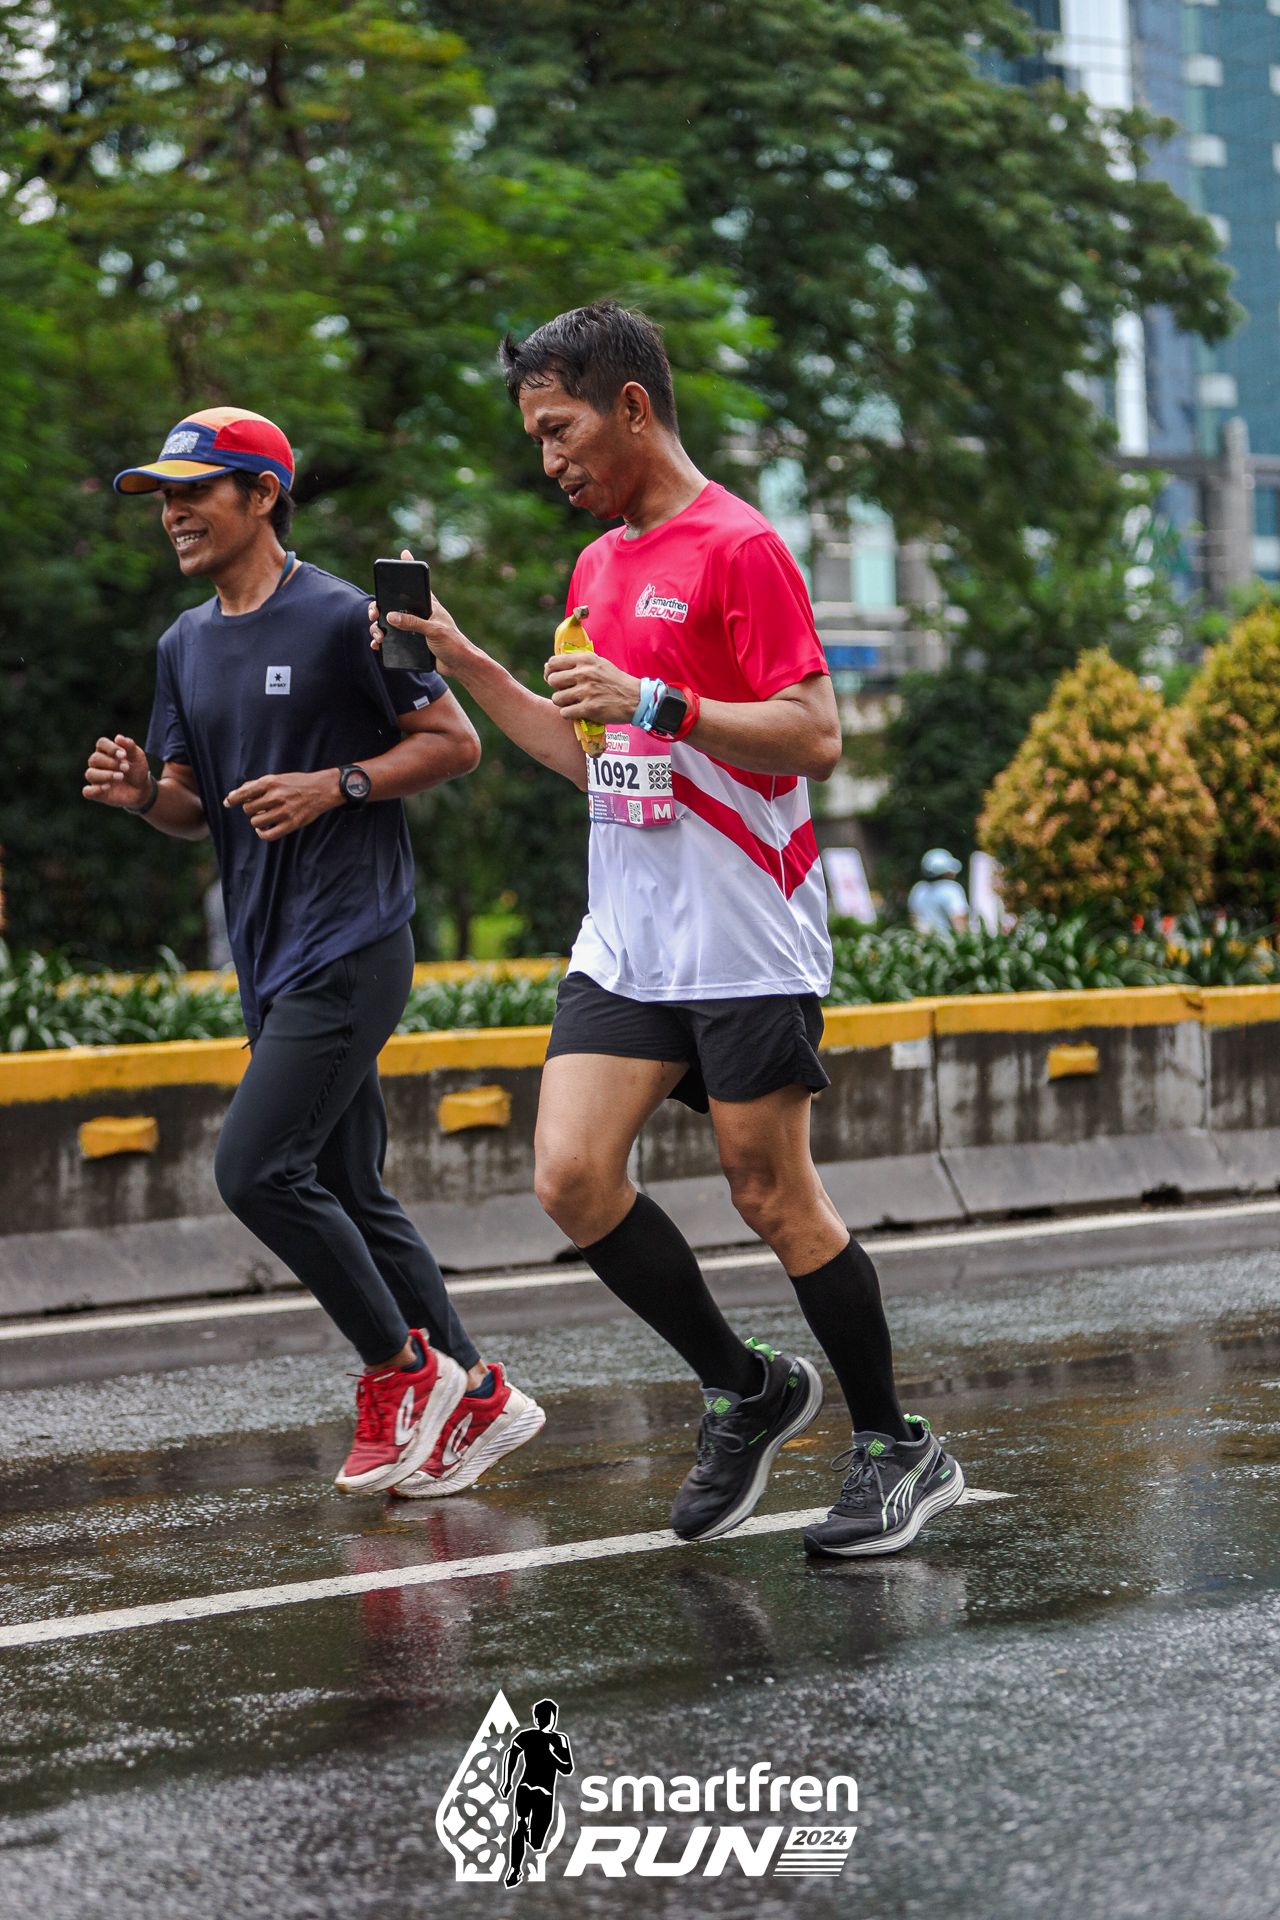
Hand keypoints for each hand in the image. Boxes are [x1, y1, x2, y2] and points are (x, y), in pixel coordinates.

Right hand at [83, 734, 152, 808]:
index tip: (124, 755)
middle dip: (111, 763)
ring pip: (90, 774)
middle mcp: (98, 764)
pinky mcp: (97, 793)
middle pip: (95, 759)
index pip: (101, 743)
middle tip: (126, 768)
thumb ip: (130, 746)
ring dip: (105, 775)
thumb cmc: (137, 769)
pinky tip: (107, 787)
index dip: (111, 748)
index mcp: (106, 751)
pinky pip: (87, 792)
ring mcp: (96, 778)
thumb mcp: (138, 756)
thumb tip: (118, 738)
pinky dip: (95, 790)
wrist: (142, 789)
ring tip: (120, 777)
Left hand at [223, 769, 341, 839]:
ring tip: (263, 816)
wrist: (320, 790)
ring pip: (256, 821)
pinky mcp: (291, 824)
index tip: (227, 803)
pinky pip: (268, 835)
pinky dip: (261, 833)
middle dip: (250, 808)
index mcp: (270, 783)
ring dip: (256, 820)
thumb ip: (256, 785)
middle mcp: (276, 796)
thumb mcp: (276, 778)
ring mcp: (284, 811)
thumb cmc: (296, 783)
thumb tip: (235, 794)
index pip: (244, 792)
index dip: (233, 799)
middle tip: (259, 807)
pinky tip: (262, 829)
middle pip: (248, 808)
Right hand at [368, 548, 470, 675]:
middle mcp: (419, 614)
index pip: (418, 584)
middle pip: (394, 604)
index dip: (410, 569)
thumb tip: (390, 616)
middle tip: (374, 613)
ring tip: (378, 635)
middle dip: (380, 606)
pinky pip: (391, 639)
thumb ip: (413, 622)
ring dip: (378, 627)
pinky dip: (382, 641)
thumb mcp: (434, 630)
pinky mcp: (411, 643)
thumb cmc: (453, 644)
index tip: (405, 554)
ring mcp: (413, 628)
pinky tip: (377, 644)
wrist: (459, 666)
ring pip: (389, 623)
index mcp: (429, 606)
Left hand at [542, 651, 641, 724]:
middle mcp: (584, 673)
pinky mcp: (589, 708)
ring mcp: (586, 691)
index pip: (553, 662)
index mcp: (585, 659)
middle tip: (565, 692)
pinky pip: (565, 712)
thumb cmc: (615, 681)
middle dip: (556, 688)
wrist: (636, 699)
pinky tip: (576, 712)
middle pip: (552, 680)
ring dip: (562, 702)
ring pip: (556, 698)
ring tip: (572, 702)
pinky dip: (568, 714)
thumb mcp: (599, 663)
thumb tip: (551, 666)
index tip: (553, 678)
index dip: (549, 672)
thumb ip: (578, 662)